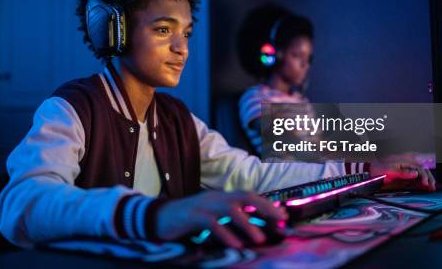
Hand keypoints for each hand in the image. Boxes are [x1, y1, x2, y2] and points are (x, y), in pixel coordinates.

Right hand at [155, 190, 286, 248]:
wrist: (158, 218)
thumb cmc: (188, 222)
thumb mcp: (212, 219)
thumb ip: (230, 222)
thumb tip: (254, 232)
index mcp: (221, 197)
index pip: (248, 196)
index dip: (266, 205)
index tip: (283, 216)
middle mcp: (215, 197)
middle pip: (244, 196)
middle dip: (264, 207)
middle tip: (280, 220)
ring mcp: (204, 205)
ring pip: (230, 209)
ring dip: (248, 223)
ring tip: (260, 238)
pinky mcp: (192, 216)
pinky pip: (212, 223)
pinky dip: (225, 234)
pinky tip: (235, 245)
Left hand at [371, 160, 435, 191]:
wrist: (371, 170)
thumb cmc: (380, 169)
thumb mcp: (390, 171)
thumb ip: (403, 172)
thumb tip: (416, 174)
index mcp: (405, 160)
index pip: (419, 167)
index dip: (424, 175)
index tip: (426, 183)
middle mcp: (408, 162)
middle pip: (423, 169)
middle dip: (429, 177)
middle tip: (432, 186)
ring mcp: (407, 167)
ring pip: (421, 172)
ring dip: (427, 179)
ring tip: (432, 187)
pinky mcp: (405, 172)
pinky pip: (415, 176)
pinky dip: (421, 180)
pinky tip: (425, 186)